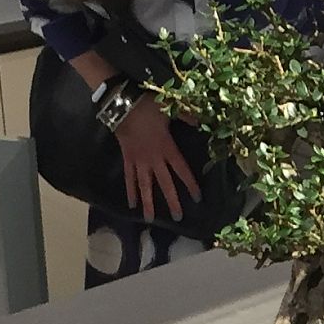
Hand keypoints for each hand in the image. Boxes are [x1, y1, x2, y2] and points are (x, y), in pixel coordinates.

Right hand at [116, 98, 200, 221]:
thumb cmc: (147, 107)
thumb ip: (187, 116)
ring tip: (150, 219)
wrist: (122, 104)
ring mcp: (139, 161)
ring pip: (145, 186)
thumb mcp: (170, 108)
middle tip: (178, 218)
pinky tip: (132, 205)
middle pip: (165, 184)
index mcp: (167, 148)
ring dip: (148, 203)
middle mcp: (154, 159)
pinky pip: (129, 178)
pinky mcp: (127, 159)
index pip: (182, 170)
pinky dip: (130, 191)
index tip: (197, 198)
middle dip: (172, 200)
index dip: (190, 184)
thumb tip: (201, 121)